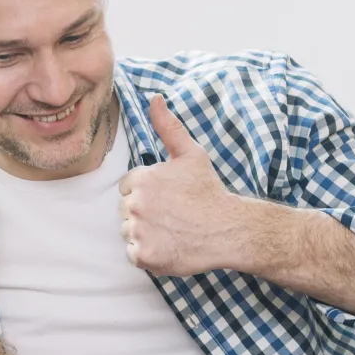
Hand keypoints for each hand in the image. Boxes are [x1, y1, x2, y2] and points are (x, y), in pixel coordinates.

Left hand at [118, 95, 250, 275]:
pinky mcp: (144, 256)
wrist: (229, 229)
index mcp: (141, 179)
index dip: (148, 193)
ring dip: (145, 234)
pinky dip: (148, 254)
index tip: (169, 198)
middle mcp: (135, 205)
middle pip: (126, 210)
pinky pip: (133, 254)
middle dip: (144, 212)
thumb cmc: (209, 191)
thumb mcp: (190, 154)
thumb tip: (154, 98)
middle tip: (173, 214)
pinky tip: (169, 245)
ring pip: (128, 232)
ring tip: (172, 230)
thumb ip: (167, 127)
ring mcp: (138, 231)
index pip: (128, 188)